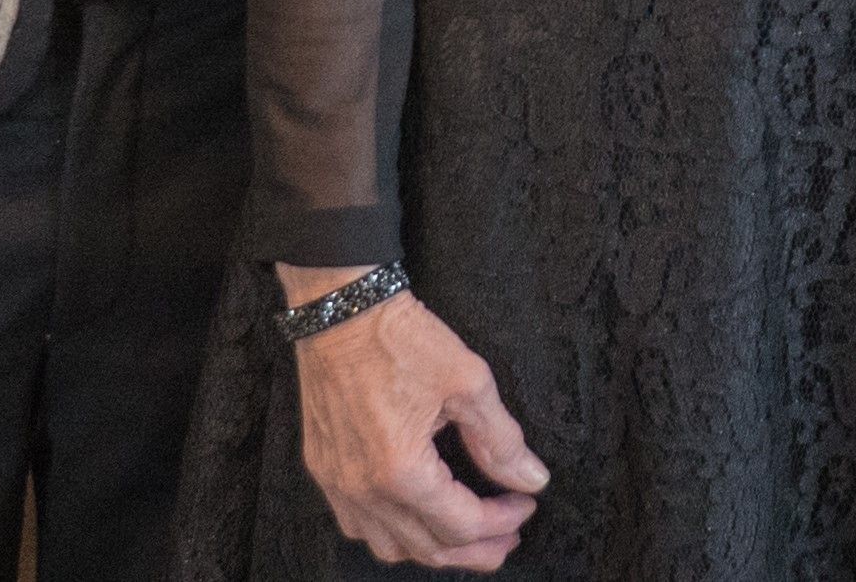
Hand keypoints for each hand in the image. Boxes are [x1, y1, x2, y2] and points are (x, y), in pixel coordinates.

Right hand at [281, 265, 550, 569]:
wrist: (340, 307)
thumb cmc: (400, 338)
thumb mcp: (468, 381)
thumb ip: (501, 440)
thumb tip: (531, 478)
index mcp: (400, 471)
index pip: (461, 524)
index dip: (502, 522)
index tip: (526, 503)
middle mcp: (362, 488)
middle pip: (428, 548)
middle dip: (477, 548)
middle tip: (510, 534)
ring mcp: (337, 482)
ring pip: (389, 546)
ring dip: (434, 547)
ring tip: (470, 532)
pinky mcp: (324, 468)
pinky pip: (358, 524)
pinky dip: (393, 532)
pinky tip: (418, 516)